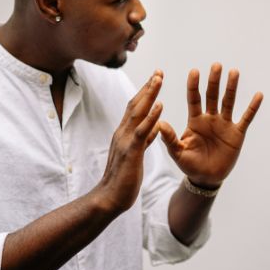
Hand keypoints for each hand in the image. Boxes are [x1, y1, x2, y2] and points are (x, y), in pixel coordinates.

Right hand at [97, 70, 163, 212]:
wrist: (109, 198)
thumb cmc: (123, 179)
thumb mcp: (136, 155)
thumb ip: (143, 140)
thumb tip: (154, 128)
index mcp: (124, 134)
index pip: (134, 108)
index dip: (145, 92)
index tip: (155, 79)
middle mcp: (122, 133)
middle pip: (135, 104)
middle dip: (148, 87)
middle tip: (158, 71)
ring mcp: (125, 141)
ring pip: (137, 112)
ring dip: (149, 94)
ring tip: (159, 79)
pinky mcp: (131, 151)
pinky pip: (142, 131)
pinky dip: (151, 117)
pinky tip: (160, 106)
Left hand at [159, 63, 263, 187]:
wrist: (206, 178)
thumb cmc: (190, 165)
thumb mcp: (178, 152)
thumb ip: (170, 138)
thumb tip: (159, 123)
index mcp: (195, 121)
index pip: (194, 99)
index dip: (194, 86)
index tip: (194, 71)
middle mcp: (210, 118)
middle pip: (212, 95)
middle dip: (214, 81)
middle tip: (216, 65)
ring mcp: (224, 124)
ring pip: (228, 102)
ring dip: (231, 87)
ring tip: (234, 72)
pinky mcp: (237, 133)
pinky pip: (246, 118)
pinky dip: (252, 107)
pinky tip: (258, 95)